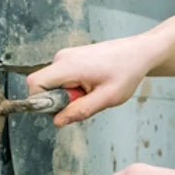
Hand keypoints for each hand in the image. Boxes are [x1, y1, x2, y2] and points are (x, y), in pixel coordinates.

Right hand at [26, 34, 164, 126]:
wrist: (139, 53)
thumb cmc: (127, 72)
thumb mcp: (107, 98)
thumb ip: (80, 110)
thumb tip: (57, 121)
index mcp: (68, 66)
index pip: (35, 84)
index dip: (42, 102)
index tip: (63, 109)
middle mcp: (62, 58)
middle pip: (43, 86)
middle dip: (59, 101)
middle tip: (86, 100)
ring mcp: (66, 56)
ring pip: (54, 84)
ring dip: (69, 95)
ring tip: (93, 91)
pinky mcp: (71, 58)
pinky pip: (62, 78)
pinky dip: (73, 87)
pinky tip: (93, 85)